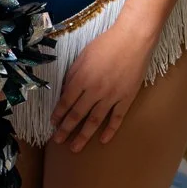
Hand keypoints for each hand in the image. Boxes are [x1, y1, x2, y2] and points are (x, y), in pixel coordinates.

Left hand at [50, 20, 152, 151]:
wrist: (133, 40)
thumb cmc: (106, 44)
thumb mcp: (82, 56)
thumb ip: (73, 75)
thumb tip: (65, 92)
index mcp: (82, 78)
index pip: (66, 102)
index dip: (58, 114)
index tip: (53, 124)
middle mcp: (95, 90)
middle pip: (77, 114)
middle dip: (66, 130)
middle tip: (58, 141)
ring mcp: (112, 96)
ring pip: (95, 120)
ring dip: (83, 136)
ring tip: (75, 147)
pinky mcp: (127, 98)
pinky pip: (117, 118)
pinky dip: (110, 130)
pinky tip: (103, 140)